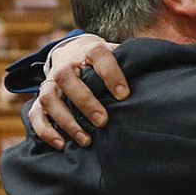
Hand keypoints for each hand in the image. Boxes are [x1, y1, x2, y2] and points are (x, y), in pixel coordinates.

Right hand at [30, 34, 124, 148]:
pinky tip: (61, 144)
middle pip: (68, 79)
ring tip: (86, 140)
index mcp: (89, 50)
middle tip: (103, 121)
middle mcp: (65, 65)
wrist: (73, 52)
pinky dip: (45, 130)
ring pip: (49, 98)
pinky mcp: (40, 98)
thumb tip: (159, 74)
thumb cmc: (103, 61)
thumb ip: (132, 62)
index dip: (111, 74)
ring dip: (66, 120)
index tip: (124, 94)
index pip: (98, 56)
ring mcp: (50, 82)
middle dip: (85, 102)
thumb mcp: (118, 54)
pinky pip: (36, 114)